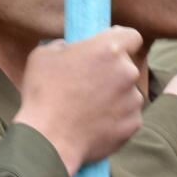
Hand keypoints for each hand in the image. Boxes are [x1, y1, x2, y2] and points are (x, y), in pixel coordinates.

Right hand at [15, 27, 143, 175]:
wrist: (49, 140)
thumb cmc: (43, 95)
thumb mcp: (44, 55)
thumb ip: (64, 45)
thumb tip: (70, 48)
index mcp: (108, 49)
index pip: (131, 36)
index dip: (122, 41)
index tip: (111, 49)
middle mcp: (127, 72)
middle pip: (127, 67)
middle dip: (112, 73)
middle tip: (89, 84)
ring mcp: (133, 100)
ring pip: (127, 93)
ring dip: (114, 96)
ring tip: (88, 108)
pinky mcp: (133, 124)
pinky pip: (127, 116)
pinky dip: (115, 118)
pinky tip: (94, 124)